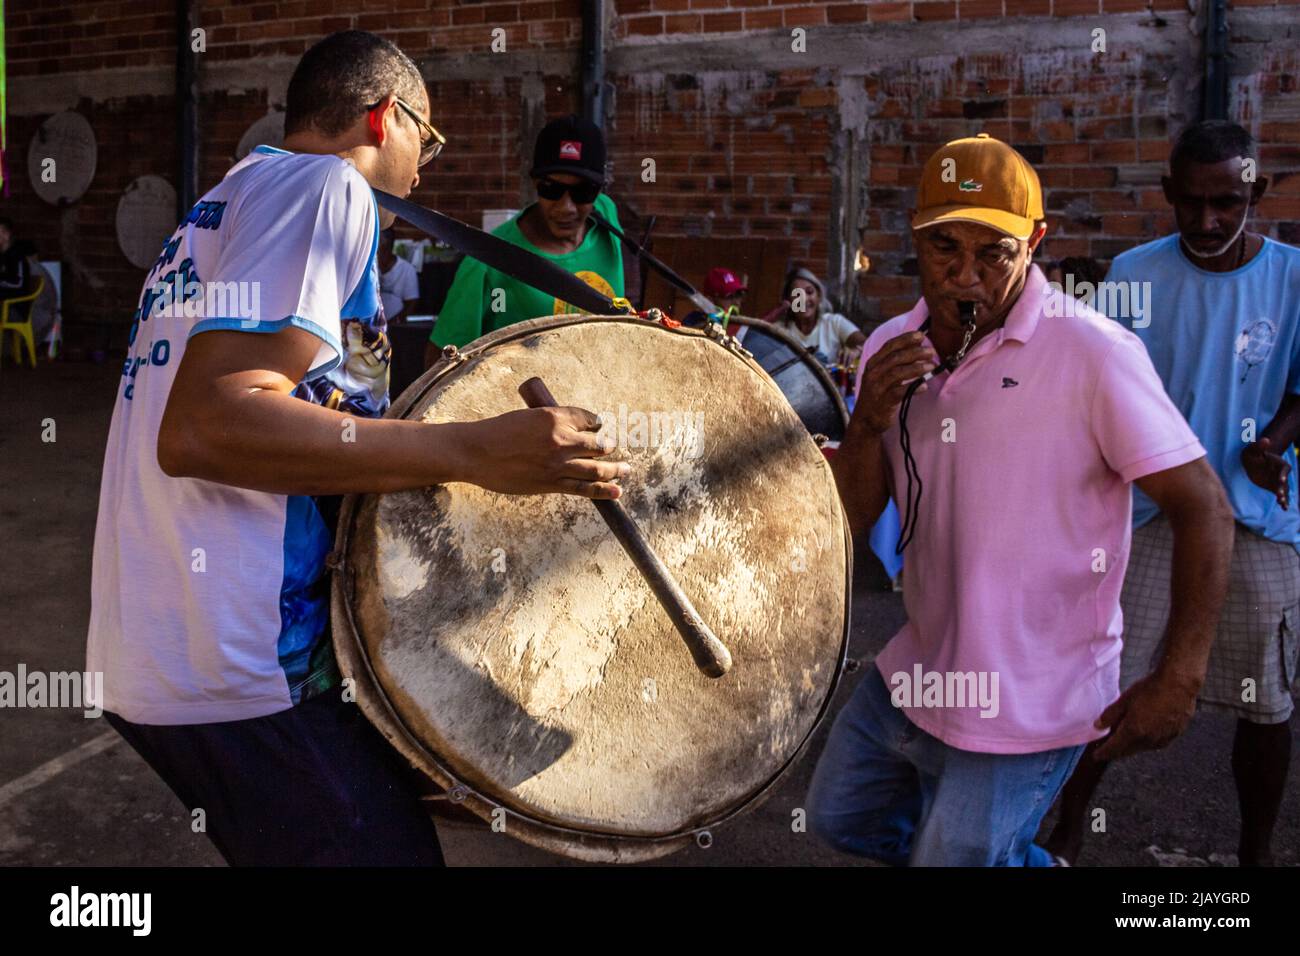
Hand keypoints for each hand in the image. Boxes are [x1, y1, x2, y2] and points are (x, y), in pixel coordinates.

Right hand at [457, 406, 628, 499]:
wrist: (476, 452)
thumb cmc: (497, 432)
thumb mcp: (528, 418)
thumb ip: (550, 424)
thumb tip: (568, 433)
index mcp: (554, 416)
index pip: (589, 419)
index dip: (598, 424)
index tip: (600, 428)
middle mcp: (561, 439)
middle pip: (598, 444)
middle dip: (609, 447)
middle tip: (614, 449)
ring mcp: (558, 463)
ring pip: (597, 468)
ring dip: (615, 469)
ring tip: (626, 470)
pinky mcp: (552, 483)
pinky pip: (584, 488)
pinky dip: (603, 490)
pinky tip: (617, 491)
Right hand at [853, 331, 937, 433]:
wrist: (865, 420)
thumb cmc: (878, 394)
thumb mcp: (881, 374)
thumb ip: (895, 361)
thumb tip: (918, 346)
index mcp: (873, 364)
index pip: (889, 346)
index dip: (905, 339)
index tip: (921, 336)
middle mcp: (873, 374)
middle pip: (895, 358)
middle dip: (915, 352)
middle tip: (931, 352)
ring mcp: (877, 388)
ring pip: (897, 373)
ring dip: (916, 368)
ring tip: (931, 366)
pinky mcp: (883, 403)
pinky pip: (900, 393)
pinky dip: (913, 388)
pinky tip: (924, 386)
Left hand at [1092, 669, 1199, 760]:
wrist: (1179, 684)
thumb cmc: (1151, 688)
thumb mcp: (1124, 700)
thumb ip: (1110, 715)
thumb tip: (1098, 726)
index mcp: (1134, 731)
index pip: (1114, 749)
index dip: (1103, 753)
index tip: (1097, 756)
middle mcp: (1148, 740)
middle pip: (1128, 750)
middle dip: (1117, 750)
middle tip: (1108, 748)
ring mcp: (1163, 739)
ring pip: (1143, 748)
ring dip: (1132, 745)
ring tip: (1125, 738)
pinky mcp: (1174, 735)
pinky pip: (1156, 743)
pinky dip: (1147, 740)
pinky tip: (1145, 732)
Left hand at [1241, 436, 1290, 508]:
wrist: (1252, 462)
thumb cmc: (1253, 453)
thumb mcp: (1254, 449)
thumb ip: (1260, 446)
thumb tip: (1266, 439)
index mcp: (1280, 464)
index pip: (1284, 469)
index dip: (1283, 474)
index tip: (1282, 479)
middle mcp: (1282, 474)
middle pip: (1284, 482)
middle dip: (1282, 488)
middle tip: (1279, 494)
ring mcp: (1279, 482)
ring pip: (1284, 490)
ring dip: (1284, 497)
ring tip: (1283, 505)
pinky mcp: (1275, 488)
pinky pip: (1280, 495)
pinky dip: (1283, 501)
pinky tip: (1284, 509)